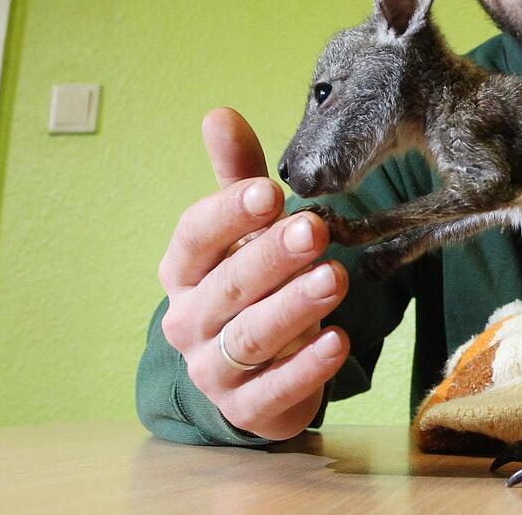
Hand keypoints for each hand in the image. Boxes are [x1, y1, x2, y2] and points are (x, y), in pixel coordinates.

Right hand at [157, 107, 350, 439]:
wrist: (249, 374)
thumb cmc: (247, 285)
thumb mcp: (243, 232)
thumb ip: (237, 177)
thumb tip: (219, 113)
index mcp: (183, 270)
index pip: (195, 238)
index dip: (230, 214)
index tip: (271, 191)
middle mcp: (188, 320)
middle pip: (227, 287)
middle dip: (271, 257)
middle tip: (316, 230)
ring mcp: (212, 369)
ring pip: (251, 337)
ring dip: (294, 307)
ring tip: (335, 277)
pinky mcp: (245, 409)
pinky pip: (274, 390)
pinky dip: (306, 369)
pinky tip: (339, 342)